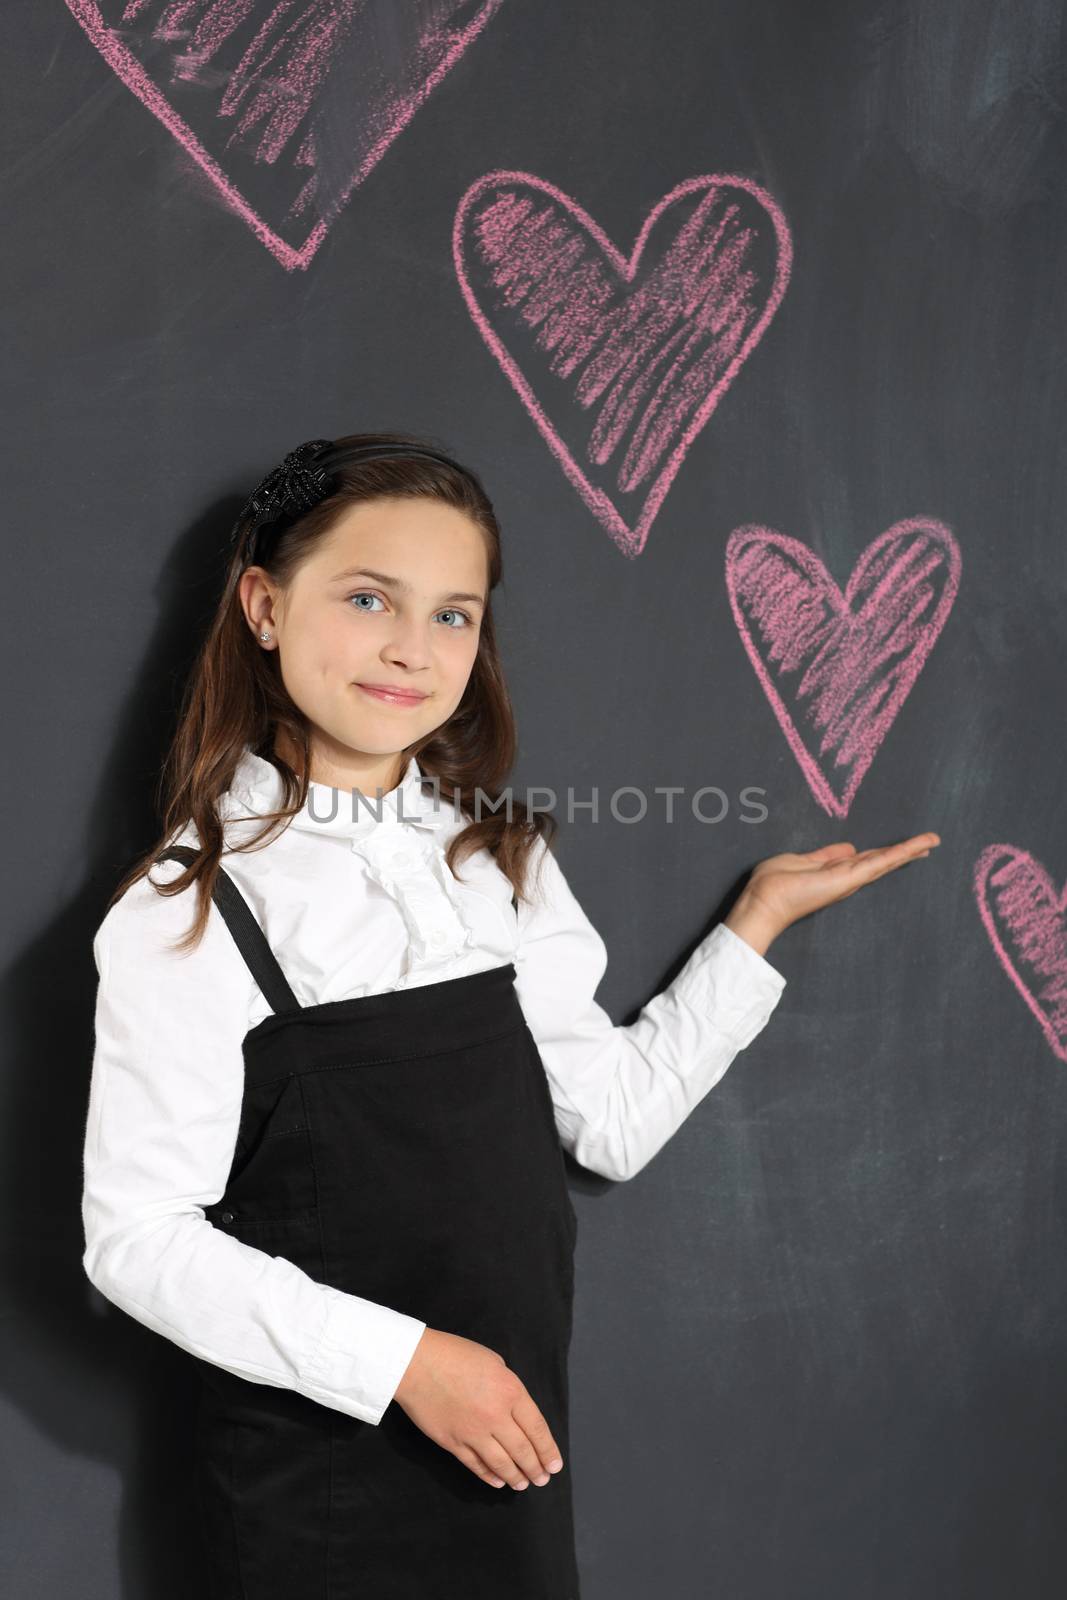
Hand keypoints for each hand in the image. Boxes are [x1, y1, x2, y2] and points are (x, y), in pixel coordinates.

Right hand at [391, 1327, 564, 1492]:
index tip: (554, 1465)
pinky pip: (476, 1465)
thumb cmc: (455, 1354)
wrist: (416, 1364)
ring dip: (516, 1477)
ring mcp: (474, 1433)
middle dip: (535, 1468)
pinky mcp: (453, 1443)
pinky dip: (489, 1476)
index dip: (548, 1451)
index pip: (537, 1429)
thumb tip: (514, 1409)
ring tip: (524, 1485)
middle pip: (523, 1450)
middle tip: (542, 1479)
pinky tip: (498, 1481)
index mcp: (511, 1392)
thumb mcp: (494, 1362)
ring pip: (501, 1463)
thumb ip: (508, 1387)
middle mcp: (496, 1416)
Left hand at [723, 831, 940, 953]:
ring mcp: (850, 879)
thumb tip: (849, 847)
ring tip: (932, 841)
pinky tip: (919, 846)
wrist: (764, 901)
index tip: (903, 846)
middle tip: (929, 843)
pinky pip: (880, 862)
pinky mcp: (850, 878)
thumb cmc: (774, 884)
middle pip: (881, 861)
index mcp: (834, 872)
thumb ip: (826, 855)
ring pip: (886, 861)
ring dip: (910, 850)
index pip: (865, 859)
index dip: (884, 852)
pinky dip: (901, 853)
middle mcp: (846, 877)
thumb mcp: (802, 861)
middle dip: (905, 852)